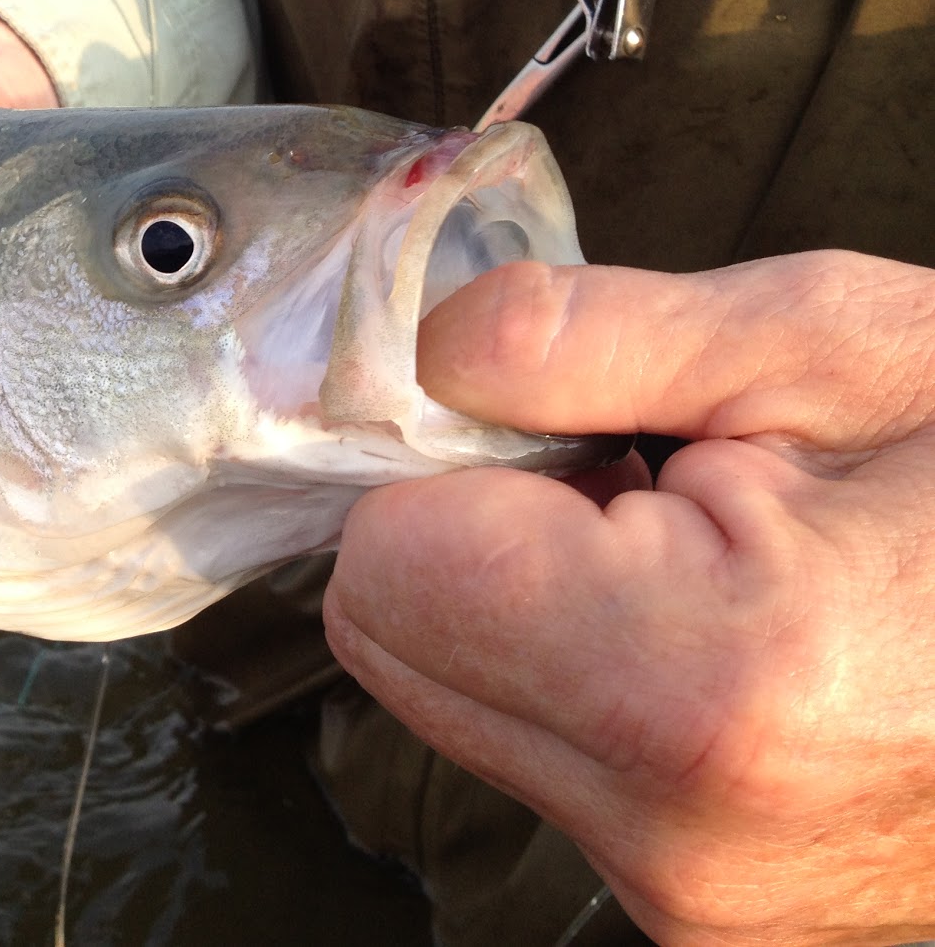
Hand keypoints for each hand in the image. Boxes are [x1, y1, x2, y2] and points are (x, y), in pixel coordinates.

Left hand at [324, 251, 934, 945]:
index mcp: (702, 691)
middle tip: (645, 478)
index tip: (565, 424)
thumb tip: (423, 351)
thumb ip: (593, 338)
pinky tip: (727, 631)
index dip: (447, 464)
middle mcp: (678, 841)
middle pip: (397, 648)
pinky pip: (548, 762)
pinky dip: (587, 679)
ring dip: (533, 608)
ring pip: (461, 706)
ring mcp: (697, 906)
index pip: (386, 571)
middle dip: (478, 535)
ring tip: (711, 553)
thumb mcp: (840, 345)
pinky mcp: (714, 922)